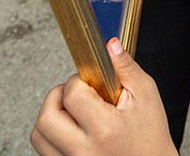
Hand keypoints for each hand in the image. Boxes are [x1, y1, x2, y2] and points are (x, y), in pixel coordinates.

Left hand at [29, 38, 177, 155]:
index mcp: (104, 128)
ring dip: (51, 115)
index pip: (72, 95)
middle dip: (56, 96)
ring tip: (73, 110)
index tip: (89, 81)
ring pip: (38, 135)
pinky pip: (43, 149)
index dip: (77, 80)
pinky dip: (51, 134)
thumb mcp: (146, 95)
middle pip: (46, 117)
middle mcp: (83, 150)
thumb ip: (126, 68)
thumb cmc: (151, 134)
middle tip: (75, 92)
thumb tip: (110, 46)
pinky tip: (72, 127)